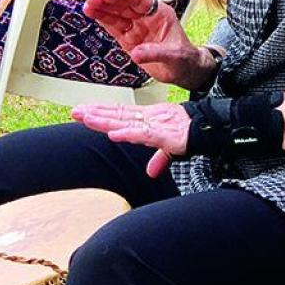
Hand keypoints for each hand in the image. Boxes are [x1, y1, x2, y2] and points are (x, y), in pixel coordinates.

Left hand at [72, 102, 189, 177]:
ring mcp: (154, 125)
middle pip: (117, 115)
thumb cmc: (189, 133)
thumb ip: (159, 159)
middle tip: (75, 111)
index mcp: (147, 120)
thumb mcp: (171, 149)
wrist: (209, 127)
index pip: (120, 115)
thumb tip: (151, 172)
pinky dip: (128, 134)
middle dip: (95, 113)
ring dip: (104, 120)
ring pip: (124, 122)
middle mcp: (147, 119)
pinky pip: (142, 135)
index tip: (84, 111)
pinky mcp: (163, 135)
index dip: (102, 113)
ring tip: (86, 117)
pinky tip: (114, 134)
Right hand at [83, 0, 217, 89]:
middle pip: (125, 5)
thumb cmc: (185, 58)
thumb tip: (137, 53)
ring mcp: (137, 27)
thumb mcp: (174, 55)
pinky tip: (94, 15)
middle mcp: (147, 18)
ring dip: (103, 10)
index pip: (139, 0)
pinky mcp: (130, 39)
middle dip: (108, 2)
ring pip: (117, 15)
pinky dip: (104, 21)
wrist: (185, 71)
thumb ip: (155, 52)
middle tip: (93, 0)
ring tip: (88, 6)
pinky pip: (115, 28)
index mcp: (160, 14)